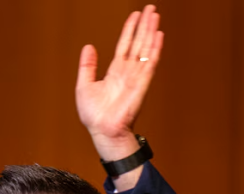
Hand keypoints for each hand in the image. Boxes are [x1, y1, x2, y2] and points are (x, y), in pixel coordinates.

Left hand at [76, 5, 162, 162]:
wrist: (102, 131)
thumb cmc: (94, 116)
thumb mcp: (84, 85)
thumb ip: (88, 66)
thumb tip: (88, 47)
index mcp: (115, 72)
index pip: (124, 45)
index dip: (130, 30)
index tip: (135, 16)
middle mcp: (127, 72)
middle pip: (138, 43)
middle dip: (144, 26)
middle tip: (151, 9)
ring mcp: (136, 77)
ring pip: (145, 49)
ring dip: (150, 32)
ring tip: (155, 16)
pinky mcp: (141, 84)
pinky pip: (149, 63)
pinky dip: (154, 49)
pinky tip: (158, 35)